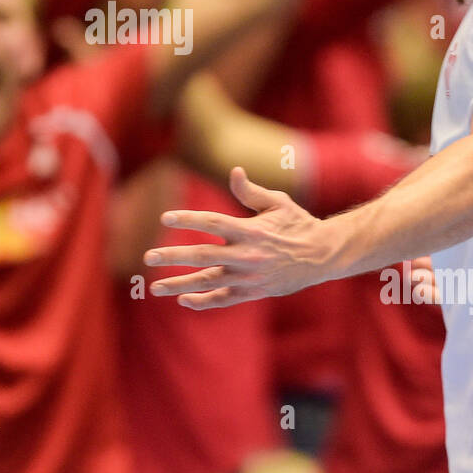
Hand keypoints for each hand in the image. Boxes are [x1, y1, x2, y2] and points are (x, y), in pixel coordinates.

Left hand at [144, 167, 337, 308]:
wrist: (324, 256)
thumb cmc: (298, 224)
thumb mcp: (278, 203)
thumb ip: (251, 191)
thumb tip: (233, 171)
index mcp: (251, 230)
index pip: (213, 222)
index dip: (189, 219)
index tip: (165, 218)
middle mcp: (248, 255)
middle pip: (203, 256)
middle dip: (173, 256)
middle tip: (148, 258)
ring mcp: (249, 277)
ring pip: (209, 282)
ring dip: (180, 285)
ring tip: (155, 287)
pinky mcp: (254, 292)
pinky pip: (224, 300)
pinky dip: (204, 302)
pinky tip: (183, 301)